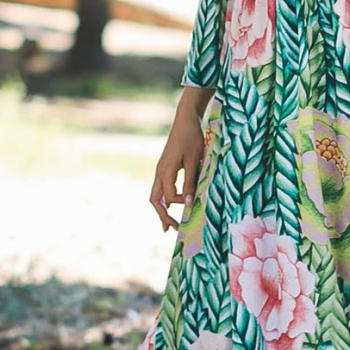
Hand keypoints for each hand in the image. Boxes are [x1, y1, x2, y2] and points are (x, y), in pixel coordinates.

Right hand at [150, 115, 205, 233]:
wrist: (186, 119)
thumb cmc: (192, 138)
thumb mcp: (194, 161)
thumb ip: (190, 182)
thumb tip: (188, 204)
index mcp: (165, 171)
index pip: (169, 197)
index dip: (180, 204)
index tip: (192, 205)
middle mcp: (159, 172)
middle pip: (155, 200)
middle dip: (162, 215)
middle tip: (171, 229)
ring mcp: (160, 169)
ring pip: (156, 194)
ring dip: (161, 209)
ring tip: (168, 223)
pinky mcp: (165, 167)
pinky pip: (160, 187)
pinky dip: (164, 199)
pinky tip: (171, 204)